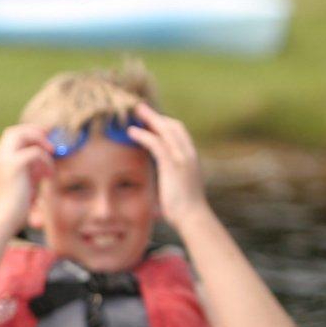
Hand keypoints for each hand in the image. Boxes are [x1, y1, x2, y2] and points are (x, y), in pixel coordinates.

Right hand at [0, 124, 53, 229]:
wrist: (2, 220)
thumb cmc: (13, 209)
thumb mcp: (23, 185)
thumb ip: (30, 171)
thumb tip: (45, 164)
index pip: (10, 136)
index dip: (28, 134)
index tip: (44, 141)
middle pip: (14, 131)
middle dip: (34, 132)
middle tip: (50, 144)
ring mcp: (5, 160)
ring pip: (23, 135)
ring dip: (41, 143)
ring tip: (50, 159)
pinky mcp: (14, 165)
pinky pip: (35, 152)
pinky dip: (45, 161)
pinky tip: (47, 175)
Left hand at [125, 101, 209, 225]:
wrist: (193, 217)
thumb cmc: (184, 209)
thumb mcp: (176, 189)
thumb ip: (169, 180)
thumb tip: (160, 185)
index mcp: (190, 158)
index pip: (179, 134)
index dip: (164, 124)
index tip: (150, 120)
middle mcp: (189, 154)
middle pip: (173, 126)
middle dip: (156, 116)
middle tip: (140, 109)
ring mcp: (183, 158)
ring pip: (165, 130)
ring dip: (149, 119)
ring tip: (134, 113)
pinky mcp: (173, 165)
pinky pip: (157, 144)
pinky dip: (144, 136)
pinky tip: (132, 132)